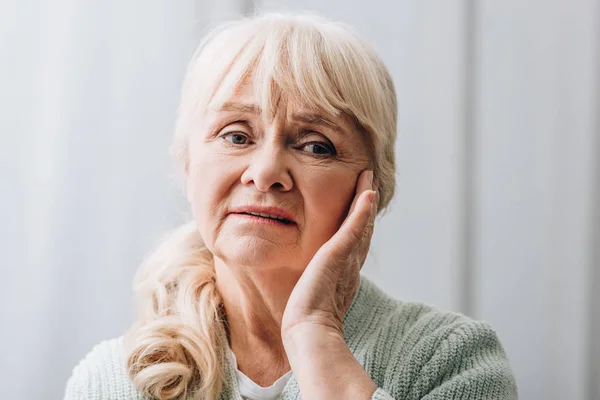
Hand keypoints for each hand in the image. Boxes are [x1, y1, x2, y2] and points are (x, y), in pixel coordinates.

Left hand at [281, 169, 377, 340]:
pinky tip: (366, 193)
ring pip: (361, 224)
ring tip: (367, 180)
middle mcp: (352, 266)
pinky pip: (354, 227)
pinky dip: (362, 210)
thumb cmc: (306, 323)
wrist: (308, 332)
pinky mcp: (338, 254)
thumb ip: (317, 292)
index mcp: (346, 276)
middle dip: (366, 208)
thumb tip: (311, 296)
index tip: (360, 208)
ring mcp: (347, 260)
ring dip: (365, 200)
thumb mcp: (314, 301)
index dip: (360, 225)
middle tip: (369, 185)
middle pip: (363, 230)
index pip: (355, 244)